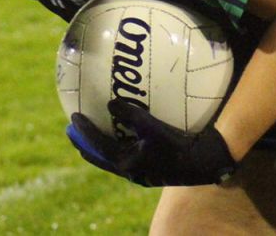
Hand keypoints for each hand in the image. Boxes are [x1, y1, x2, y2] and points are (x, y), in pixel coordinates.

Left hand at [66, 100, 236, 185]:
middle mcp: (129, 171)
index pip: (97, 146)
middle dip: (84, 144)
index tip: (72, 119)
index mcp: (126, 163)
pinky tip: (124, 137)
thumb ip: (131, 115)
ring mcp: (140, 172)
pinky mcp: (151, 169)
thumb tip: (109, 102)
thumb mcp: (154, 127)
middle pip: (99, 157)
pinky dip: (117, 146)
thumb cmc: (179, 144)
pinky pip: (126, 157)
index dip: (83, 133)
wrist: (203, 163)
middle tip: (72, 131)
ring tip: (92, 135)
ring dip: (99, 147)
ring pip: (111, 159)